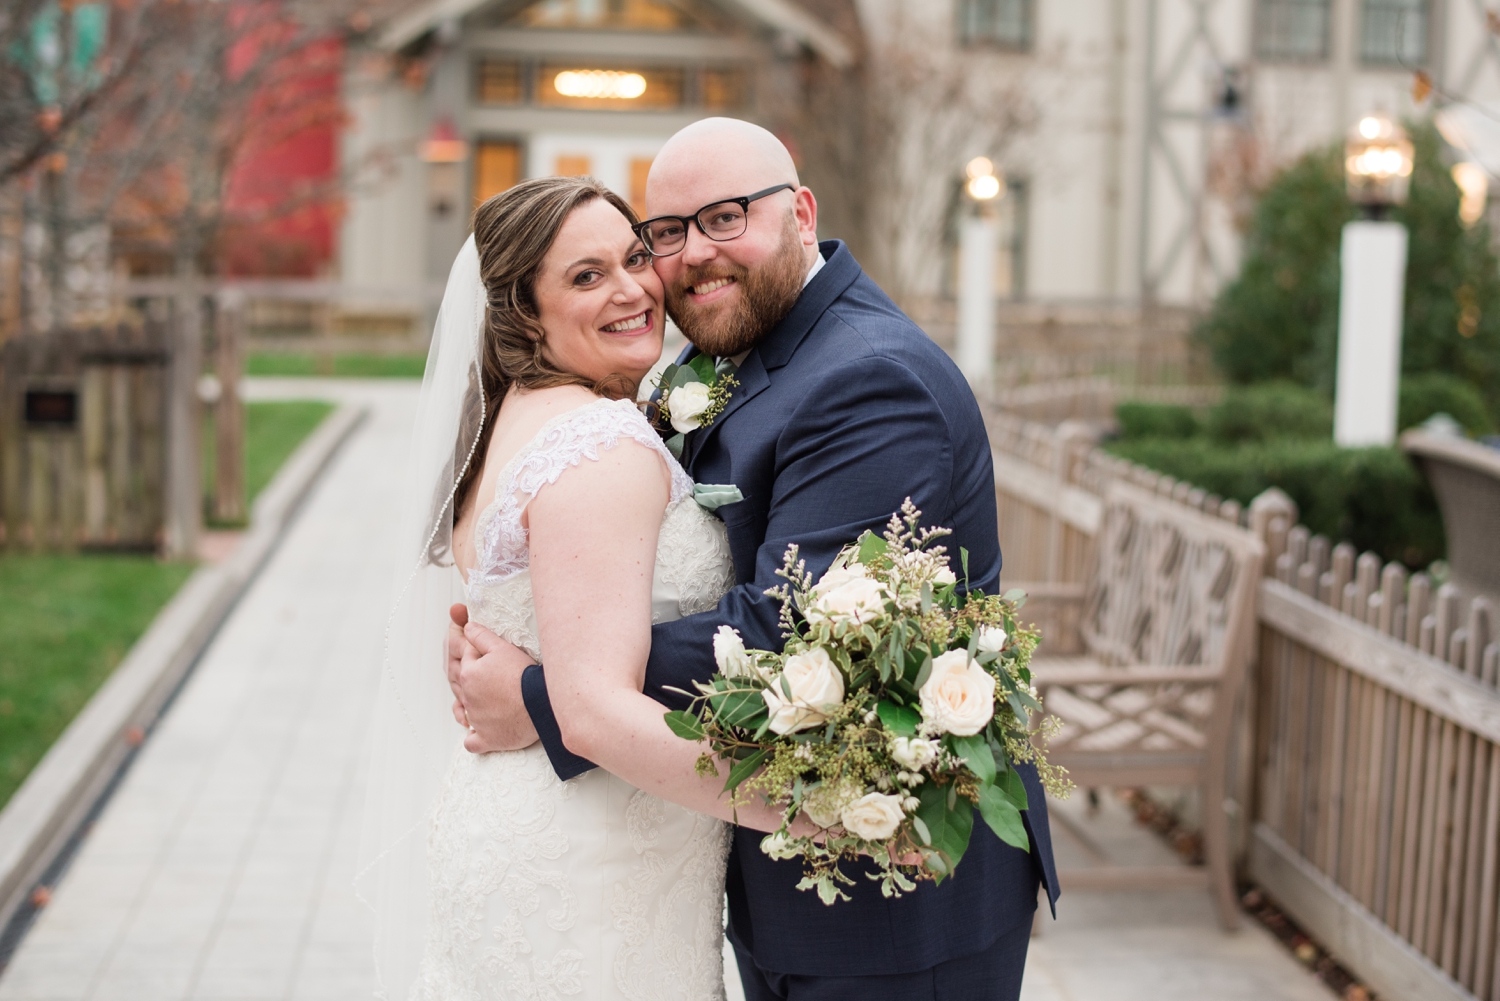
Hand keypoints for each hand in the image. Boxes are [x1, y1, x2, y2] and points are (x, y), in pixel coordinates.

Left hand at [446, 603, 540, 752]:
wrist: (540, 704)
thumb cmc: (524, 676)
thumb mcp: (503, 648)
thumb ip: (481, 636)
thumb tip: (467, 627)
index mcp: (468, 674)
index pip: (467, 662)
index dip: (481, 657)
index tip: (495, 660)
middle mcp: (468, 698)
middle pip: (465, 687)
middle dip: (478, 682)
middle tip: (497, 680)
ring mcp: (476, 720)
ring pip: (468, 713)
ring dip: (477, 707)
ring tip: (495, 702)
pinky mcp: (486, 739)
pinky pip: (472, 742)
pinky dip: (476, 737)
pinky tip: (483, 731)